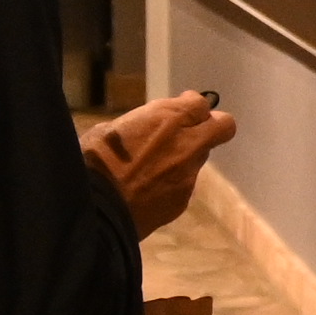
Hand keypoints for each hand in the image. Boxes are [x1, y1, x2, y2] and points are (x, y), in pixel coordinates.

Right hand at [83, 90, 235, 238]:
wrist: (94, 211)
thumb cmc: (91, 162)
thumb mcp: (108, 129)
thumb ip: (140, 124)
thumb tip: (148, 125)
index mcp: (168, 119)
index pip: (201, 103)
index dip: (192, 106)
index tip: (182, 111)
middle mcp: (187, 144)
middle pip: (224, 126)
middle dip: (211, 126)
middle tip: (191, 132)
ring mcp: (188, 174)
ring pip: (200, 158)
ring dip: (185, 157)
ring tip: (153, 168)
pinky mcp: (183, 200)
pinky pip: (185, 184)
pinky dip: (171, 183)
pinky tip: (147, 191)